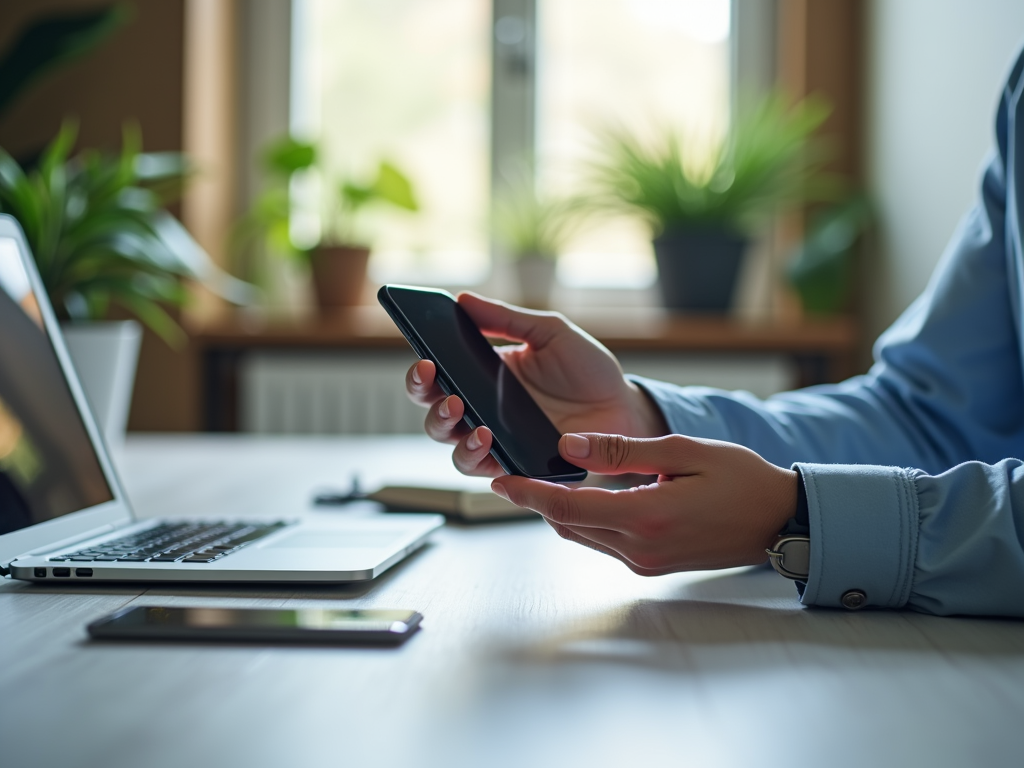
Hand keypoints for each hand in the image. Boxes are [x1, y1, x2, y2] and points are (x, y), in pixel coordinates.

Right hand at [405, 293, 666, 476]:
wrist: (624, 407)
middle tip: (436, 378)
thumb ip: (507, 319)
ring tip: (461, 408)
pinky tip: (487, 438)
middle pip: (433, 410)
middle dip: (425, 395)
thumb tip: (463, 299)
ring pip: (451, 445)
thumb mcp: (550, 333)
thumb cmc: (588, 370)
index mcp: (483, 376)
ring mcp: (498, 442)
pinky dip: (478, 455)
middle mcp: (482, 412)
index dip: (420, 369)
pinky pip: (485, 469)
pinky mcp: (517, 467)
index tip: (423, 356)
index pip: (437, 375)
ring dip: (446, 427)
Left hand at [490, 433, 797, 574]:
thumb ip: (623, 450)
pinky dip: (583, 520)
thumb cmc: (741, 480)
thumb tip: (569, 445)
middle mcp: (640, 548)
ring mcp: (645, 562)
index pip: (568, 509)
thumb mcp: (682, 452)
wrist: (780, 521)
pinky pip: (603, 542)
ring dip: (557, 512)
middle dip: (535, 501)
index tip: (500, 479)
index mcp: (647, 518)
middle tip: (509, 472)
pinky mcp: (651, 564)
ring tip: (537, 480)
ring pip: (582, 536)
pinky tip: (579, 496)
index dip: (528, 494)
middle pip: (567, 526)